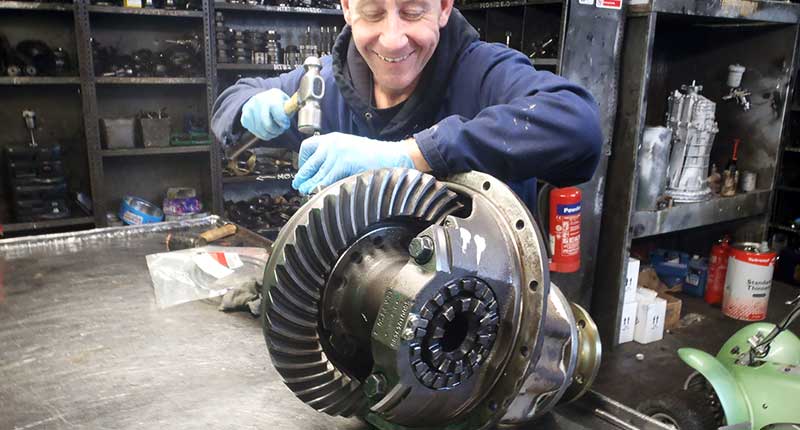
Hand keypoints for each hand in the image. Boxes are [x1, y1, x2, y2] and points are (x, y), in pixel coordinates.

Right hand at [240, 88, 290, 140]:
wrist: (260, 98)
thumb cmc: (276, 102)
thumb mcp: (285, 100)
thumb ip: (291, 107)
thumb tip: (302, 109)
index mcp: (272, 95)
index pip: (277, 112)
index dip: (282, 122)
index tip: (285, 124)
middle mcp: (259, 101)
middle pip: (268, 125)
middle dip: (277, 131)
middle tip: (280, 130)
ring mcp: (249, 109)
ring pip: (261, 131)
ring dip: (270, 134)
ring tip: (274, 130)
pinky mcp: (244, 117)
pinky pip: (254, 132)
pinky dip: (262, 134)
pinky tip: (266, 129)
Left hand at [292, 132, 413, 193]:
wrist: (393, 156)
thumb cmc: (376, 157)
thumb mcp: (351, 150)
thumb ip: (335, 157)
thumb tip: (321, 173)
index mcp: (334, 139)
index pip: (307, 146)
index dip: (302, 161)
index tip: (303, 170)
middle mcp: (332, 144)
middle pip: (309, 163)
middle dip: (302, 176)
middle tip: (299, 185)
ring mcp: (337, 153)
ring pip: (315, 174)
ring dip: (308, 185)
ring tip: (306, 193)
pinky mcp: (343, 163)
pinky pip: (325, 180)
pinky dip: (318, 188)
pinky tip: (316, 193)